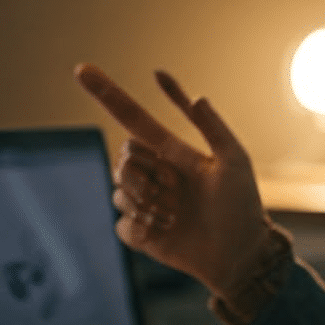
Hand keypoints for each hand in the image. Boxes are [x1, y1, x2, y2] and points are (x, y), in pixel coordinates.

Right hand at [74, 63, 273, 297]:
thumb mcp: (234, 161)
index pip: (132, 116)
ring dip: (146, 203)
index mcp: (171, 151)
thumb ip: (214, 127)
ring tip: (174, 214)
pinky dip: (142, 228)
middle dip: (142, 172)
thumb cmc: (242, 206)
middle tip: (174, 189)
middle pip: (121, 157)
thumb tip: (198, 94)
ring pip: (118, 191)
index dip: (108, 93)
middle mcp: (154, 172)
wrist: (240, 256)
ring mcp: (145, 202)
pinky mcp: (140, 231)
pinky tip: (165, 232)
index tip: (82, 69)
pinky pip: (121, 224)